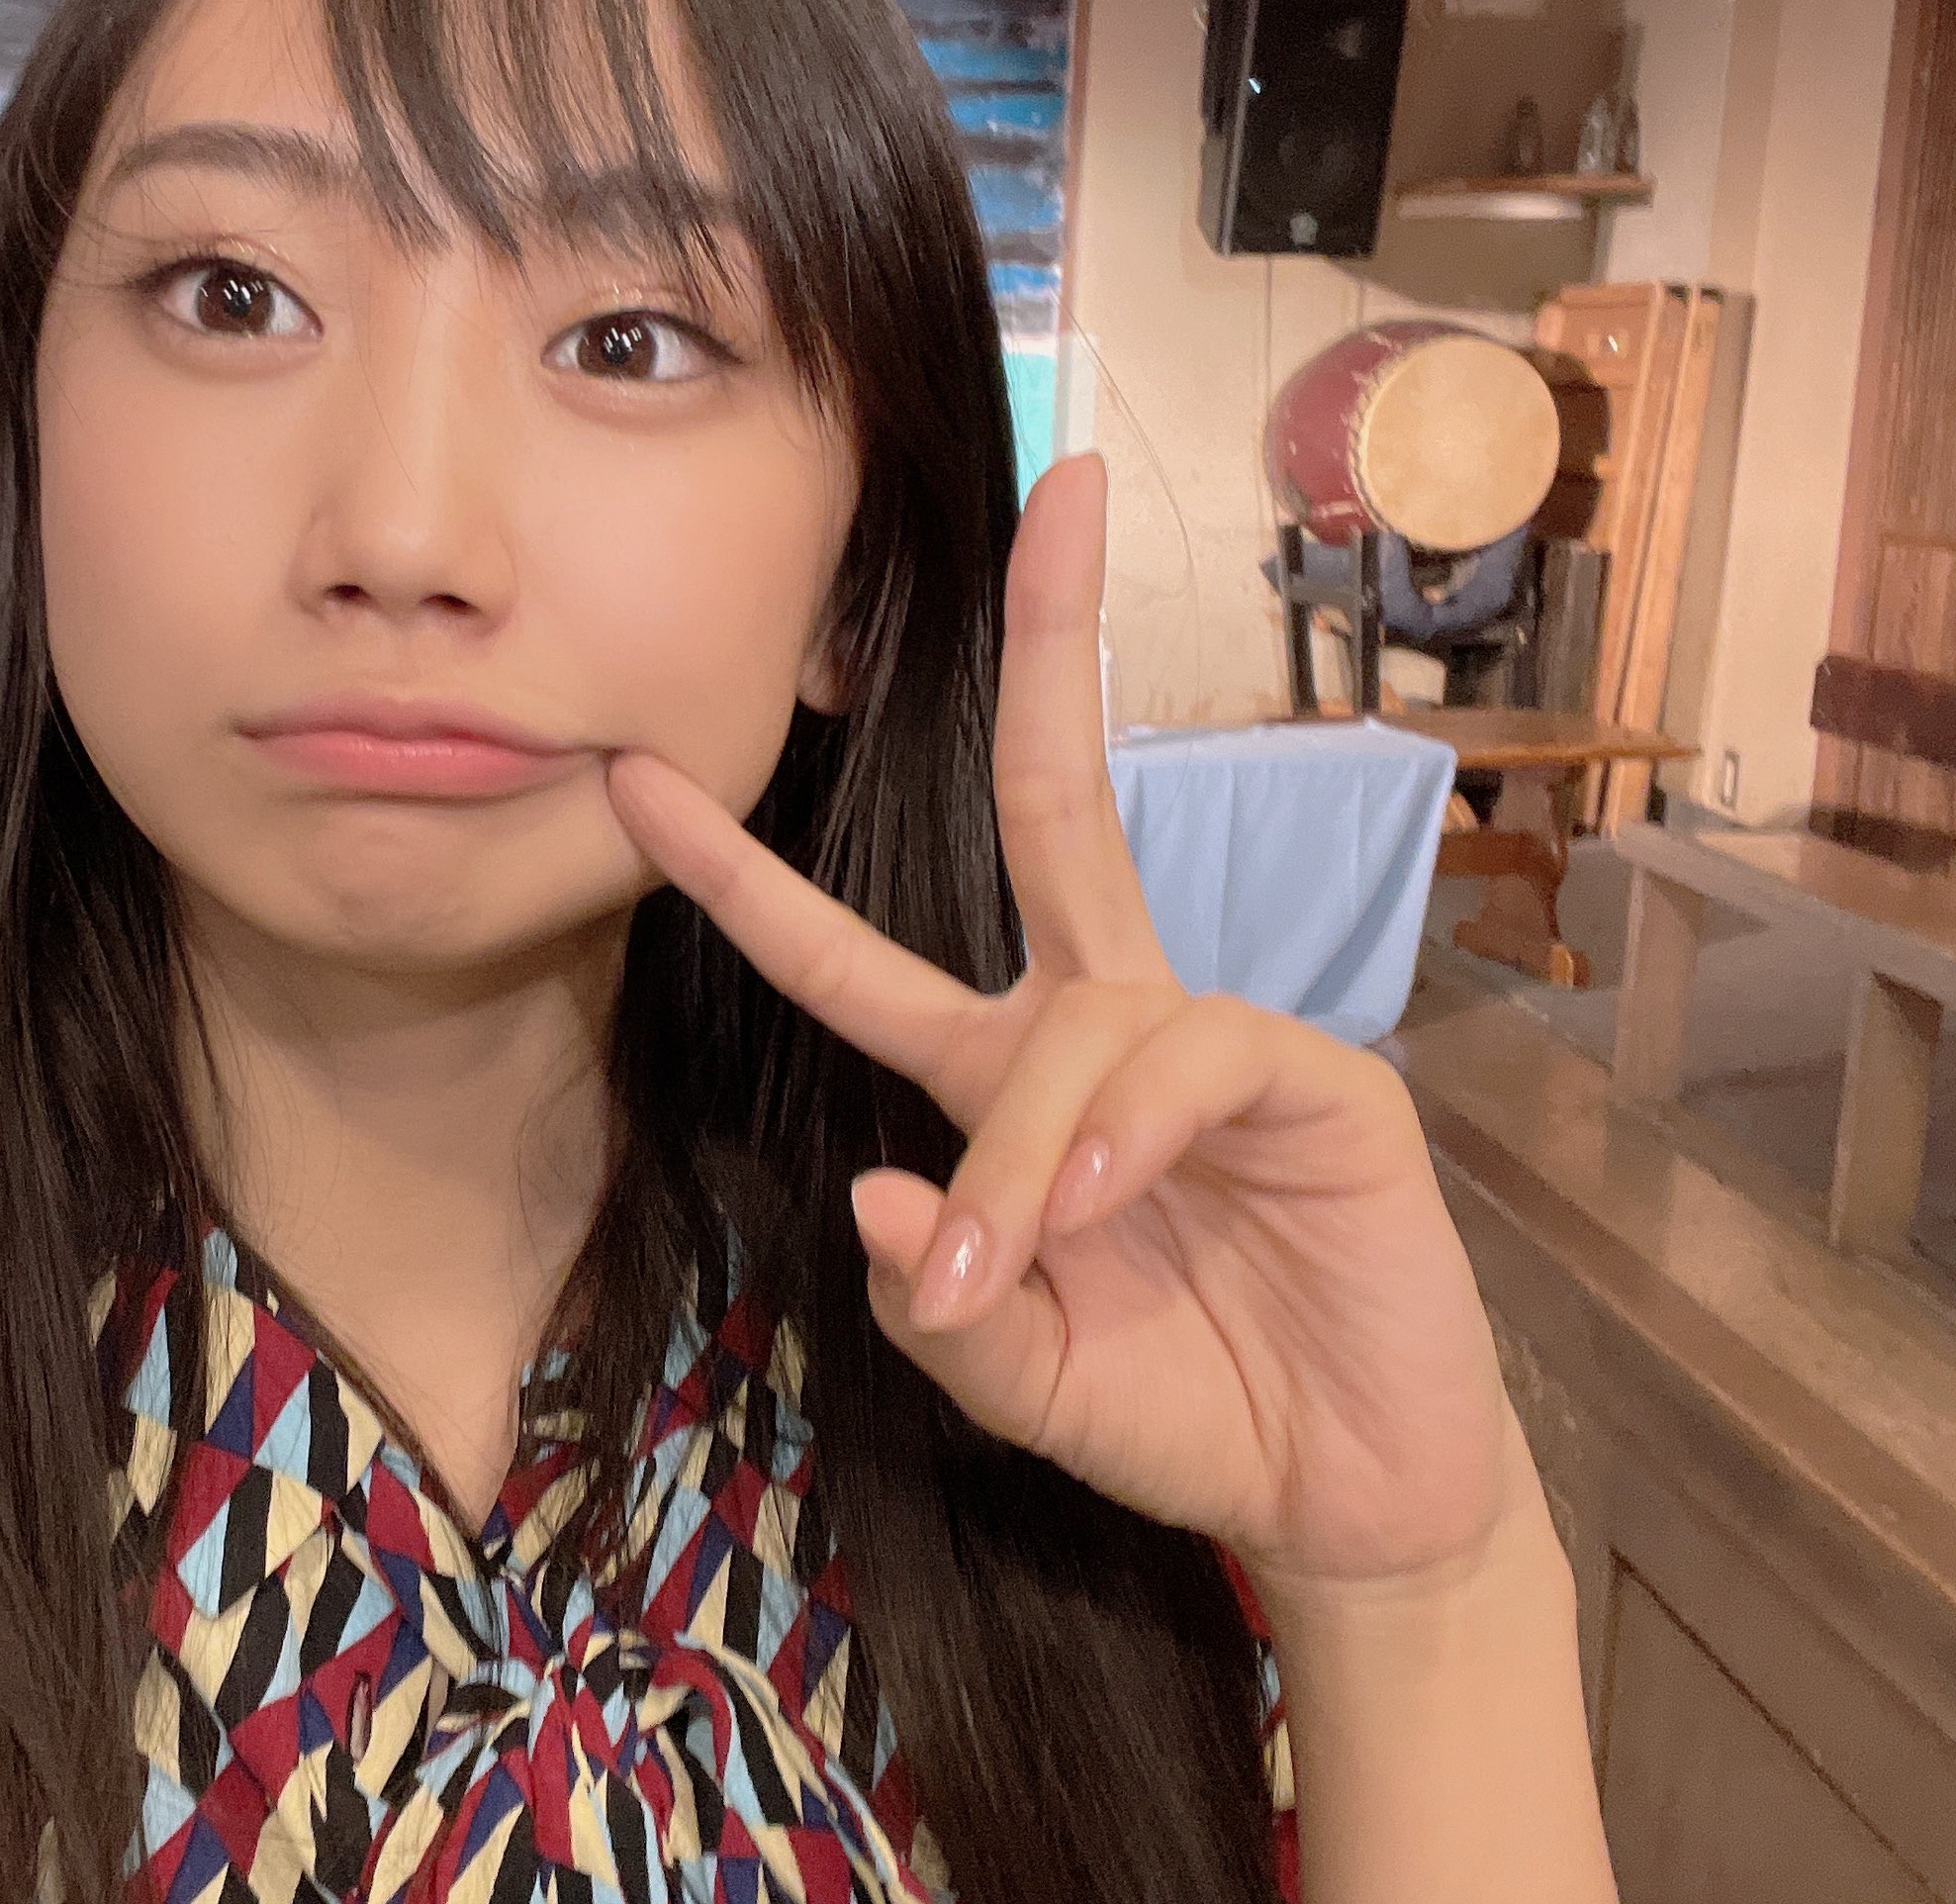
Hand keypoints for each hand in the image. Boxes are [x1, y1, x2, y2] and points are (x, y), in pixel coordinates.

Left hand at [604, 453, 1518, 1597]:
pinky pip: (1182, 1064)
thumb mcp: (1012, 1371)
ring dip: (1020, 1151)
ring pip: (1081, 1024)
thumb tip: (874, 1192)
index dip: (744, 877)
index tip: (634, 777)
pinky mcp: (1313, 1080)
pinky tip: (1101, 1210)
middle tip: (1064, 491)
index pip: (854, 958)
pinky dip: (1119, 1138)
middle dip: (1059, 642)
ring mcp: (1211, 1037)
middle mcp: (1101, 1023)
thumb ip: (936, 1301)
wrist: (1346, 1491)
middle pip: (1062, 797)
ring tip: (1005, 1271)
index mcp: (1006, 1077)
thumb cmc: (1177, 1410)